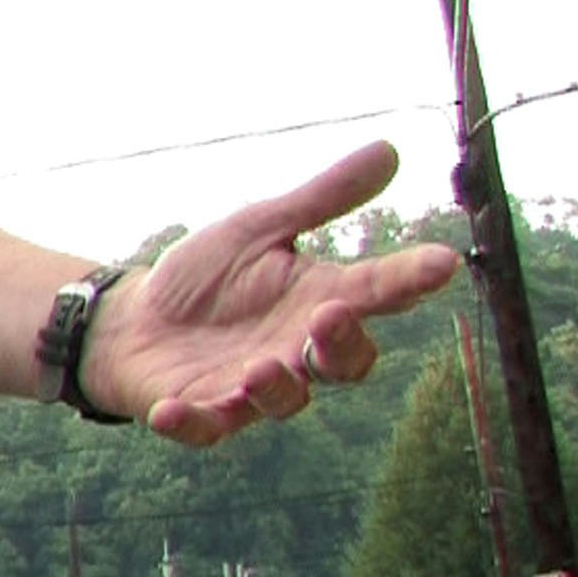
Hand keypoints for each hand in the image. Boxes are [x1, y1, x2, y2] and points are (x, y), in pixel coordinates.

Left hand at [80, 142, 460, 446]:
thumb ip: (322, 199)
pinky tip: (169, 411)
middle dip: (342, 343)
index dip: (411, 280)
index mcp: (318, 302)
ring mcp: (250, 387)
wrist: (134, 320)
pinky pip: (204, 427)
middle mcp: (296, 351)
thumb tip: (389, 149)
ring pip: (284, 401)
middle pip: (344, 361)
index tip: (443, 262)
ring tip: (259, 367)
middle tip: (330, 315)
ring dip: (275, 388)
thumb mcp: (260, 228)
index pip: (377, 292)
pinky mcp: (201, 411)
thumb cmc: (207, 277)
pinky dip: (190, 423)